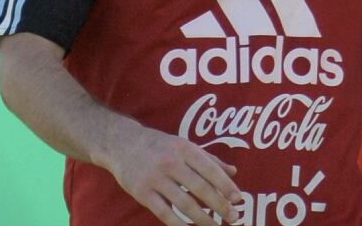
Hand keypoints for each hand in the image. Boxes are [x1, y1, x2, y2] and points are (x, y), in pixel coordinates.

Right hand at [103, 123, 241, 225]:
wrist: (123, 144)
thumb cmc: (161, 146)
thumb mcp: (185, 145)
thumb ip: (210, 159)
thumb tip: (233, 172)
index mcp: (185, 149)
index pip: (210, 169)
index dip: (226, 185)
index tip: (239, 198)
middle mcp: (171, 162)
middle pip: (200, 188)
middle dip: (219, 205)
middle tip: (233, 217)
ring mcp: (155, 178)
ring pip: (183, 203)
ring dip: (202, 218)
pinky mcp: (142, 193)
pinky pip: (164, 212)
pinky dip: (178, 224)